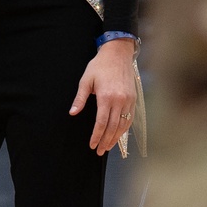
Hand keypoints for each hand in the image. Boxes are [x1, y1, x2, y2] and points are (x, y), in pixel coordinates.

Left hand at [69, 39, 137, 155]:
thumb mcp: (86, 80)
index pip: (101, 123)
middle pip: (113, 127)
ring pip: (123, 125)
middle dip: (106, 141)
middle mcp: (119, 101)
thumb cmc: (100, 66)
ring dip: (115, 138)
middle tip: (100, 152)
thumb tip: (73, 112)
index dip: (96, 136)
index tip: (92, 145)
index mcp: (107, 97)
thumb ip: (80, 98)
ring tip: (108, 147)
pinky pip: (129, 118)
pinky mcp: (133, 99)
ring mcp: (128, 101)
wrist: (118, 54)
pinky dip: (124, 129)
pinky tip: (119, 135)